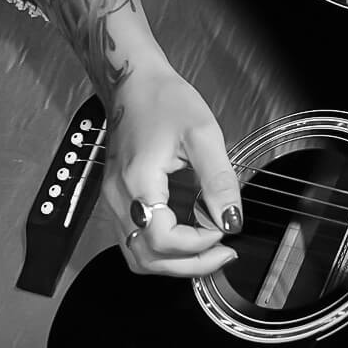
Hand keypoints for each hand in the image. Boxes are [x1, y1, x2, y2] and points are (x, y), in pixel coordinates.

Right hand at [104, 66, 242, 276]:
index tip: (222, 229)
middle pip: (145, 258)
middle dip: (188, 265)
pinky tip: (189, 236)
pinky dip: (162, 249)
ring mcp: (115, 201)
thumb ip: (219, 181)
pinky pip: (135, 239)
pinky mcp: (119, 199)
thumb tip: (232, 219)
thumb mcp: (203, 134)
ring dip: (173, 262)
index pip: (162, 239)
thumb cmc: (164, 100)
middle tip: (223, 254)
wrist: (132, 82)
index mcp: (139, 182)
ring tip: (208, 249)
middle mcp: (120, 198)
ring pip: (137, 255)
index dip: (196, 245)